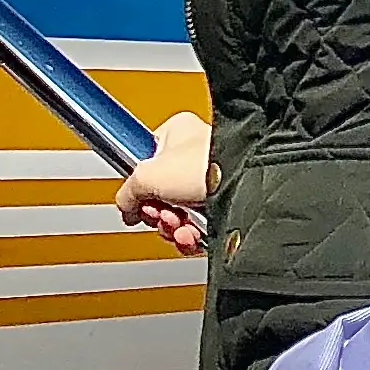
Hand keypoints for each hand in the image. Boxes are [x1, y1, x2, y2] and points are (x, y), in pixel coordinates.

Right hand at [117, 112, 213, 255]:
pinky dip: (191, 236)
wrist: (245, 188)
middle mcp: (195, 154)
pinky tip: (191, 236)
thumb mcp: (146, 175)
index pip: (144, 162)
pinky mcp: (225, 205)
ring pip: (179, 214)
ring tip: (178, 227)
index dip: (139, 188)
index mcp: (176, 132)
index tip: (137, 202)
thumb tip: (125, 206)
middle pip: (161, 194)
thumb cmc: (204, 166)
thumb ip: (126, 191)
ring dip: (172, 227)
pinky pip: (198, 226)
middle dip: (158, 213)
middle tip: (161, 215)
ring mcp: (212, 180)